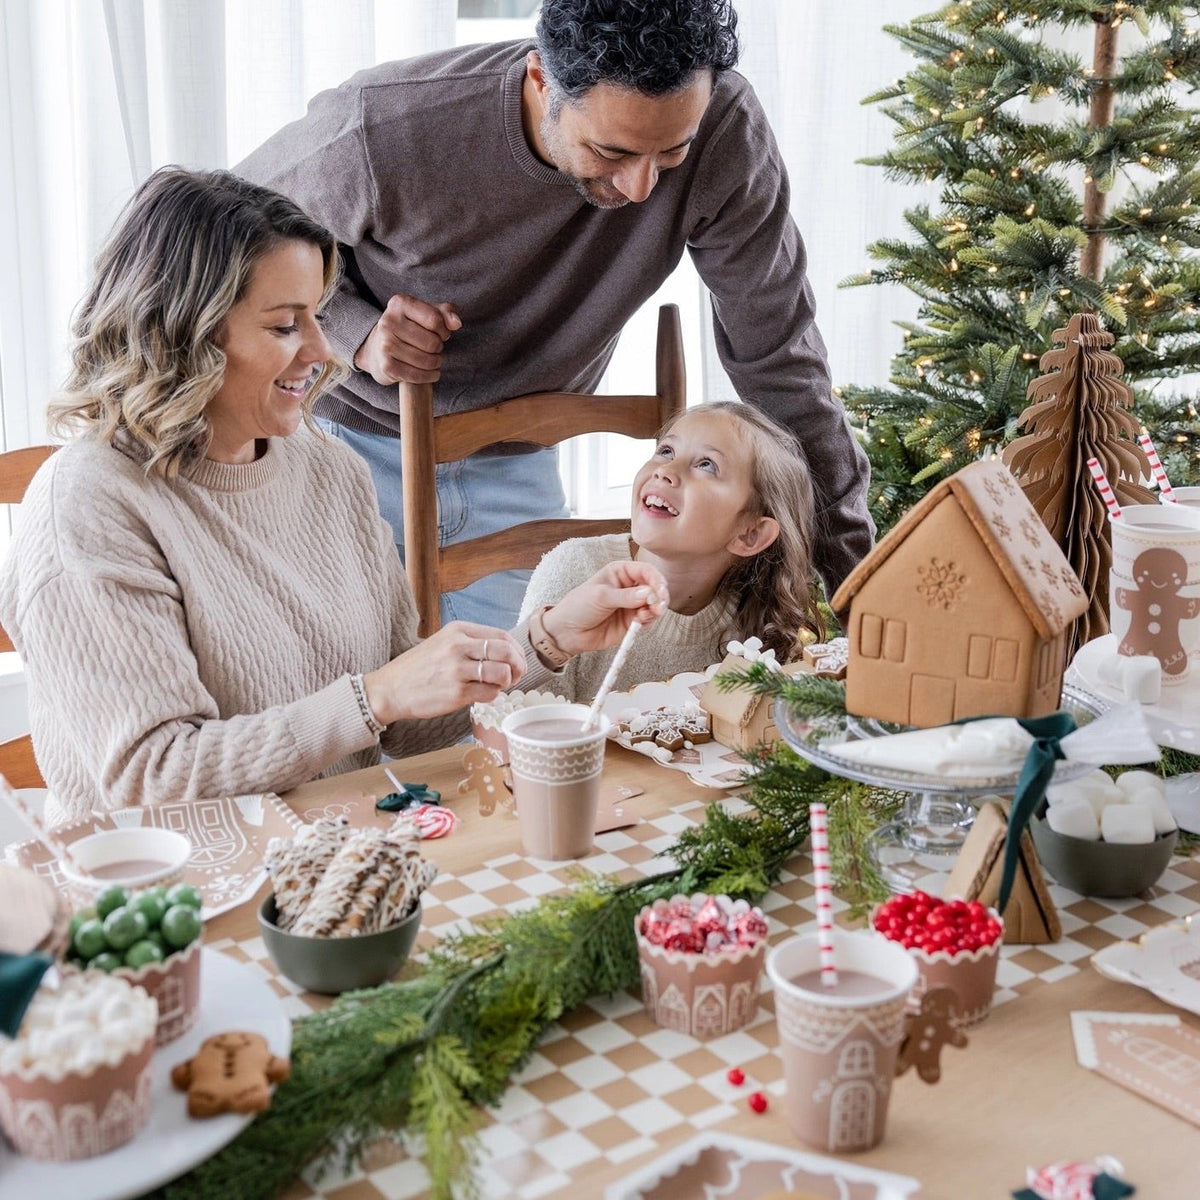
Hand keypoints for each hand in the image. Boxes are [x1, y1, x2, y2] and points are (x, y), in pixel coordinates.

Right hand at [352, 293, 461, 384]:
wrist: (378, 348)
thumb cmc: (410, 327)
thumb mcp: (427, 312)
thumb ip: (446, 312)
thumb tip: (456, 323)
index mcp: (400, 303)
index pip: (435, 319)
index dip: (444, 330)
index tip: (442, 334)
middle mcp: (388, 321)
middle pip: (432, 342)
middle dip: (439, 348)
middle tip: (435, 348)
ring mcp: (385, 344)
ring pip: (426, 361)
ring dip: (436, 363)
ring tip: (434, 360)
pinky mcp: (386, 366)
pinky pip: (417, 375)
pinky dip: (429, 376)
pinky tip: (432, 373)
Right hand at [362, 622, 523, 723]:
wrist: (390, 689)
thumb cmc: (419, 667)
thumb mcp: (443, 642)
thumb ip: (472, 643)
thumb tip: (507, 652)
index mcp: (458, 630)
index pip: (502, 636)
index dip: (516, 651)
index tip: (517, 662)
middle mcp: (458, 646)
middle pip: (506, 652)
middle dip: (518, 666)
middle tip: (515, 676)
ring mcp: (457, 670)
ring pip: (502, 673)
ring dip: (506, 682)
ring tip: (497, 686)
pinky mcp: (456, 693)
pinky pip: (490, 693)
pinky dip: (492, 695)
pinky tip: (482, 695)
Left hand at [542, 561, 667, 656]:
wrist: (567, 632)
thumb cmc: (579, 606)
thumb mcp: (601, 597)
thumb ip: (626, 596)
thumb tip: (649, 594)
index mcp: (620, 572)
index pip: (646, 571)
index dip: (656, 579)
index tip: (660, 591)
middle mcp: (629, 586)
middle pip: (654, 587)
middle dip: (659, 596)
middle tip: (659, 606)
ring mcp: (632, 604)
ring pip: (654, 604)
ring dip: (655, 610)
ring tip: (644, 616)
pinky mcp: (632, 621)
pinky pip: (648, 619)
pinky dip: (648, 620)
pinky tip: (639, 622)